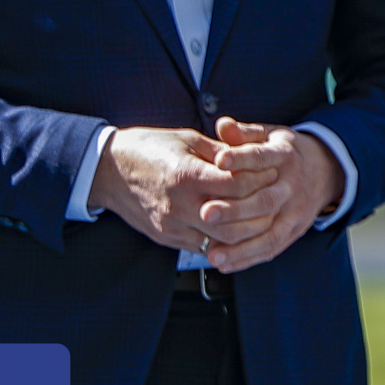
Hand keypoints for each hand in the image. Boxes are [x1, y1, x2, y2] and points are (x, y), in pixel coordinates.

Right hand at [86, 125, 277, 254]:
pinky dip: (224, 240)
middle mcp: (180, 205)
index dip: (261, 178)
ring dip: (246, 232)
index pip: (237, 184)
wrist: (107, 172)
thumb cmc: (147, 148)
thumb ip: (220, 150)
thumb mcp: (186, 139)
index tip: (275, 170)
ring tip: (262, 216)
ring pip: (222, 241)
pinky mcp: (167, 239)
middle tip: (277, 197)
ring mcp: (172, 226)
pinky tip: (238, 228)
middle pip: (234, 221)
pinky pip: (204, 246)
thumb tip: (252, 156)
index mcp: (186, 175)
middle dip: (261, 211)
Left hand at [201, 118, 346, 273]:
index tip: (219, 160)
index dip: (241, 158)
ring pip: (269, 231)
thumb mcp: (270, 134)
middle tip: (205, 213)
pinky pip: (272, 248)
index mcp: (284, 155)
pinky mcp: (295, 230)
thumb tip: (222, 125)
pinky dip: (248, 258)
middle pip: (265, 200)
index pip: (262, 156)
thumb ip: (244, 133)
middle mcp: (292, 185)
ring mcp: (295, 210)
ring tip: (212, 253)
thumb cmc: (285, 151)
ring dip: (240, 246)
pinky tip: (225, 264)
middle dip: (235, 209)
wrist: (326, 169)